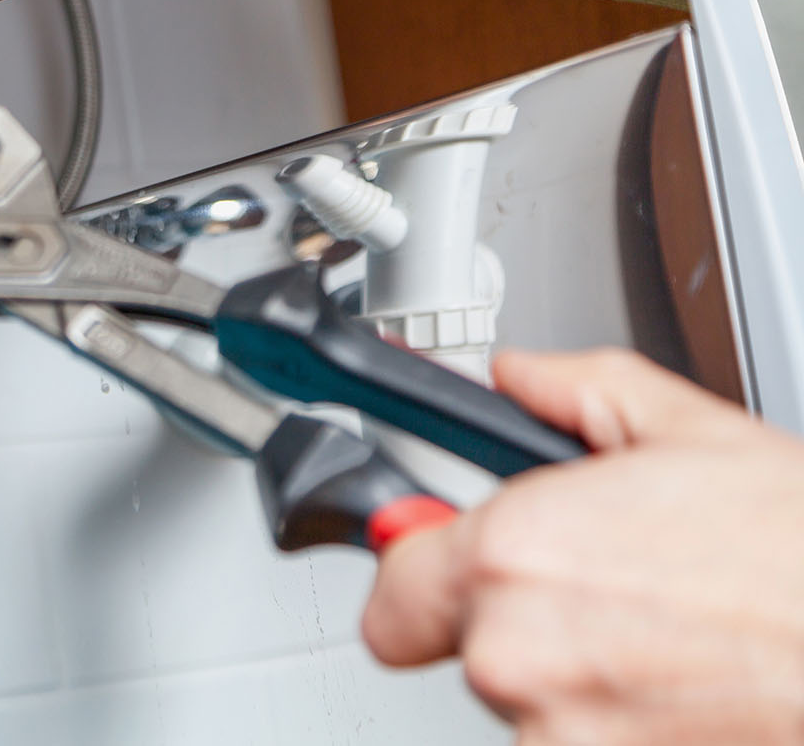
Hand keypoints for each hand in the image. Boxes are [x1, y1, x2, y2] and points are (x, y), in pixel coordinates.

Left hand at [363, 348, 803, 743]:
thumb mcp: (694, 431)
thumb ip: (574, 390)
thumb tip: (515, 377)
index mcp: (515, 555)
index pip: (393, 590)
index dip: (422, 574)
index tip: (447, 568)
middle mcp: (519, 656)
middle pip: (467, 649)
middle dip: (522, 620)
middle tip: (612, 596)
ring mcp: (562, 740)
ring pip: (532, 709)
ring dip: (581, 682)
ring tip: (672, 644)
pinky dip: (624, 729)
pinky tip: (688, 692)